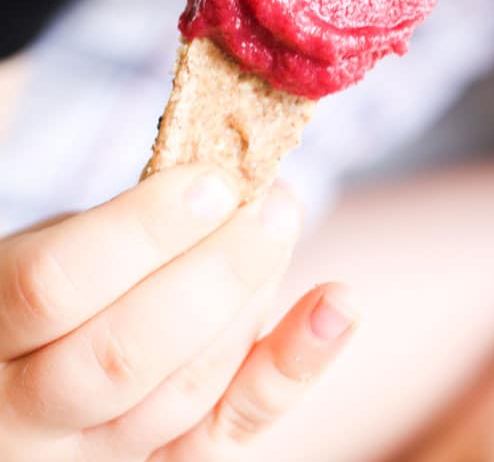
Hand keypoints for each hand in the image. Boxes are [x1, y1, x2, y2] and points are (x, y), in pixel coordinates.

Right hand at [0, 166, 358, 460]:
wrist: (26, 373)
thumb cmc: (49, 288)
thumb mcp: (49, 248)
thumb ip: (114, 231)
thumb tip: (223, 183)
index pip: (54, 285)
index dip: (141, 232)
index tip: (212, 182)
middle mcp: (23, 414)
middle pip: (125, 353)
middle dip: (216, 273)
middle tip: (271, 208)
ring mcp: (88, 458)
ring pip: (182, 395)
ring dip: (252, 303)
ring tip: (282, 225)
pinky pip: (225, 432)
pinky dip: (290, 369)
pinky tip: (337, 307)